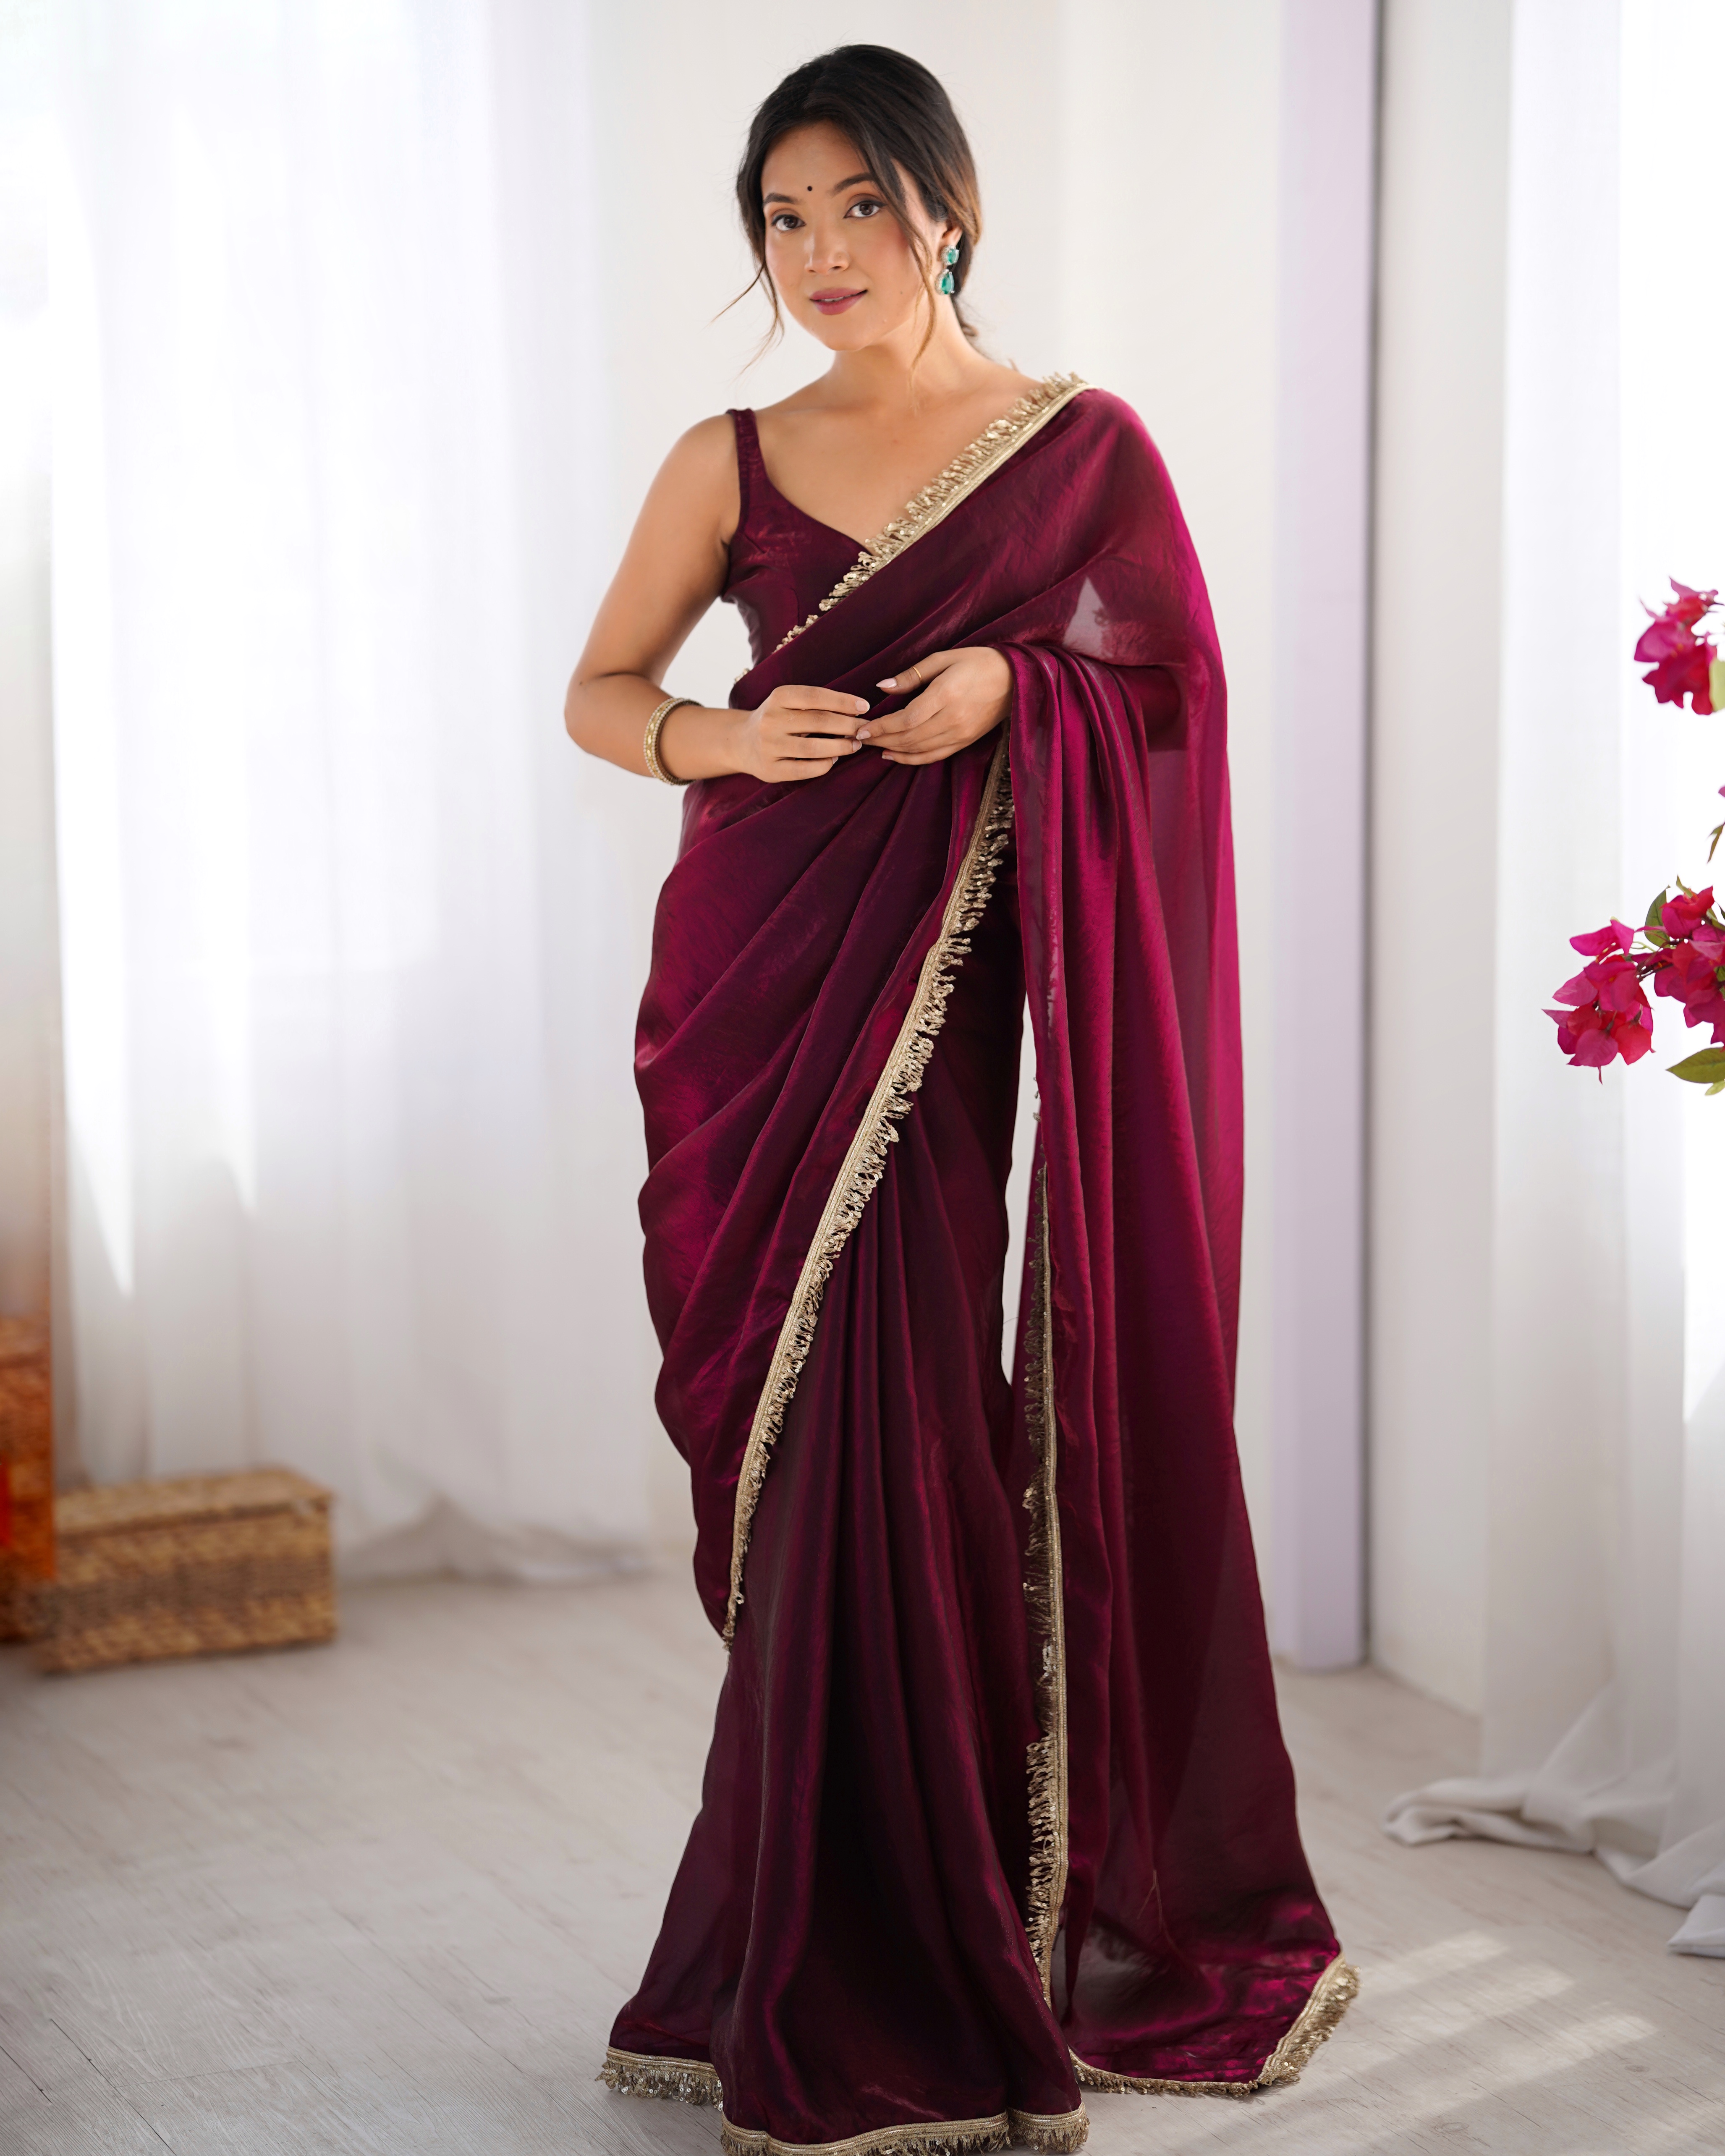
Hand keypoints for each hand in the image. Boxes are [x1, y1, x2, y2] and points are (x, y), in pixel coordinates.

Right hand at [720, 684, 871, 783]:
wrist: (741, 743)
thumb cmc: (777, 719)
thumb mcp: (789, 702)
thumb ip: (816, 704)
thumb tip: (856, 711)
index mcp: (778, 697)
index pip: (815, 696)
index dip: (843, 701)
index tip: (864, 707)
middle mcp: (771, 720)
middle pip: (818, 721)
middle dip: (848, 725)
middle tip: (865, 729)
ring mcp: (769, 746)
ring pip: (813, 748)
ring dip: (840, 747)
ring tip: (855, 745)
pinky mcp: (770, 770)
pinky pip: (804, 769)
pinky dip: (824, 765)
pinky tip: (834, 760)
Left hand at [864, 648, 1012, 765]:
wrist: (1016, 680)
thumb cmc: (977, 662)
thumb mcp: (943, 658)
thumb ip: (912, 675)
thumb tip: (882, 688)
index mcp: (946, 694)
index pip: (906, 719)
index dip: (882, 727)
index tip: (862, 728)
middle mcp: (953, 719)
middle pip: (909, 737)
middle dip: (881, 739)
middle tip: (859, 737)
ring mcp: (960, 733)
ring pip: (919, 749)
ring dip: (893, 750)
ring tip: (873, 745)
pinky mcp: (965, 741)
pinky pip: (934, 756)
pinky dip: (912, 759)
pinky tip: (894, 755)